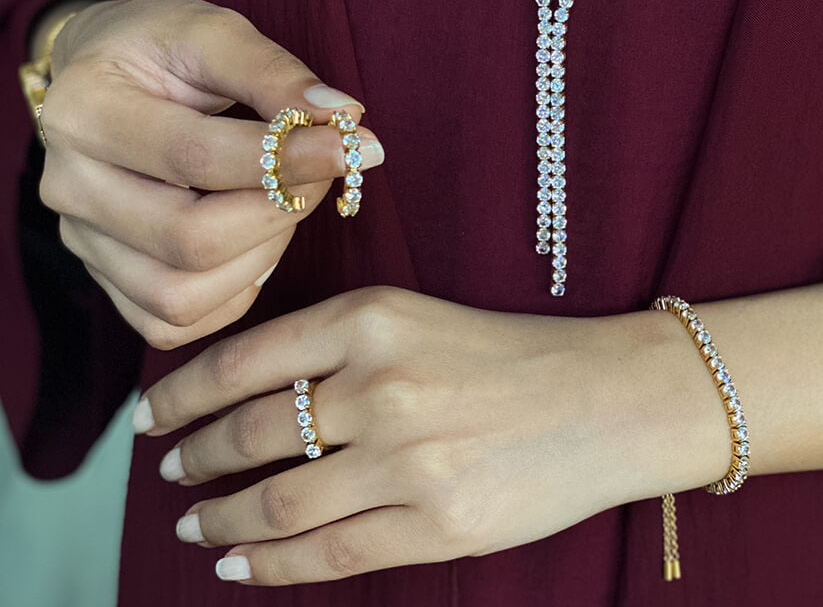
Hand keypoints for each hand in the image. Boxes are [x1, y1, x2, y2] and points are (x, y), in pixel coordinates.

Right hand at [38, 0, 383, 348]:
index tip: (355, 145)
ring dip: (261, 255)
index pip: (197, 157)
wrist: (102, 70)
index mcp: (86, 111)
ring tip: (286, 201)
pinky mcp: (103, 276)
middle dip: (281, 210)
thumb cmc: (161, 45)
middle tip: (324, 172)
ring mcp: (81, 240)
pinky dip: (233, 290)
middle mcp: (69, 186)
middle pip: (190, 240)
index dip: (289, 158)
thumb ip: (275, 72)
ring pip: (180, 296)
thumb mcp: (214, 32)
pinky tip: (256, 240)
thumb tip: (344, 116)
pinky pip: (172, 322)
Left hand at [137, 286, 686, 585]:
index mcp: (374, 316)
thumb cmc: (513, 352)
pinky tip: (238, 566)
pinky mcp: (438, 525)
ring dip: (220, 519)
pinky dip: (267, 566)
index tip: (152, 419)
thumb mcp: (419, 318)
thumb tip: (245, 393)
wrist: (610, 397)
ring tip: (195, 523)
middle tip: (174, 470)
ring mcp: (409, 460)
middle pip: (250, 433)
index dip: (182, 395)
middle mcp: (383, 383)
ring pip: (276, 504)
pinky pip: (327, 555)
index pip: (242, 359)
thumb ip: (337, 346)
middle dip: (195, 458)